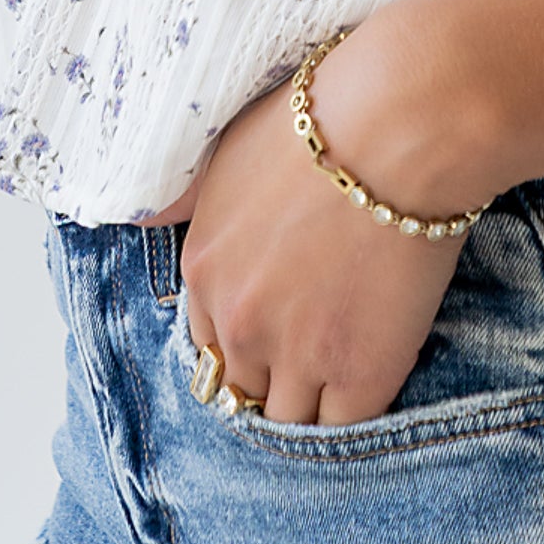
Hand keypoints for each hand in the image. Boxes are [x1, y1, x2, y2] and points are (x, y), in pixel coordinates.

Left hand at [163, 20, 477, 425]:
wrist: (401, 127)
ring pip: (289, 420)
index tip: (274, 325)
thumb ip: (188, 198)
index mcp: (204, 269)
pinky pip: (346, 426)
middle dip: (271, 374)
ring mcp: (298, 354)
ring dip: (311, 401)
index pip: (207, 340)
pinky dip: (356, 410)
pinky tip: (374, 377)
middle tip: (311, 350)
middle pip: (242, 389)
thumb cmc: (326, 118)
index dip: (243, 337)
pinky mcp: (361, 373)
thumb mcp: (230, 146)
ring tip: (343, 371)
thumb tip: (143, 219)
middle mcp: (238, 322)